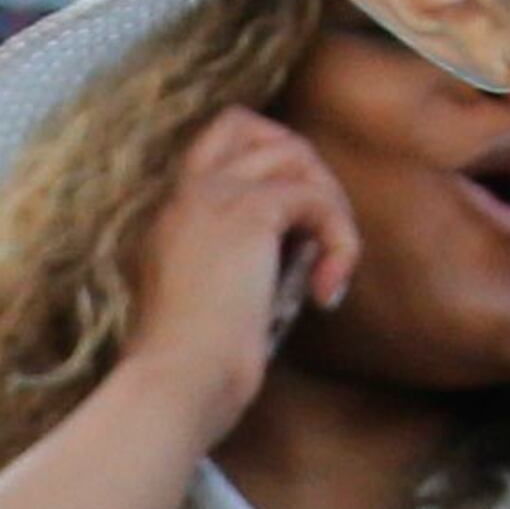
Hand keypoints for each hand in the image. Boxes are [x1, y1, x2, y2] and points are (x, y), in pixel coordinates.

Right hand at [116, 106, 359, 441]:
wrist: (177, 384)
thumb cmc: (189, 369)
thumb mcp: (206, 302)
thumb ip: (233, 264)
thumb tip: (297, 251)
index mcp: (168, 215)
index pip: (217, 143)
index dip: (265, 160)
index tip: (290, 222)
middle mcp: (185, 193)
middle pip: (251, 124)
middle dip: (300, 166)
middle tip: (316, 234)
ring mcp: (214, 197)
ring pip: (296, 157)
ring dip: (330, 207)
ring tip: (329, 267)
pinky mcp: (251, 215)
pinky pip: (317, 200)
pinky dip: (341, 241)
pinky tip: (327, 292)